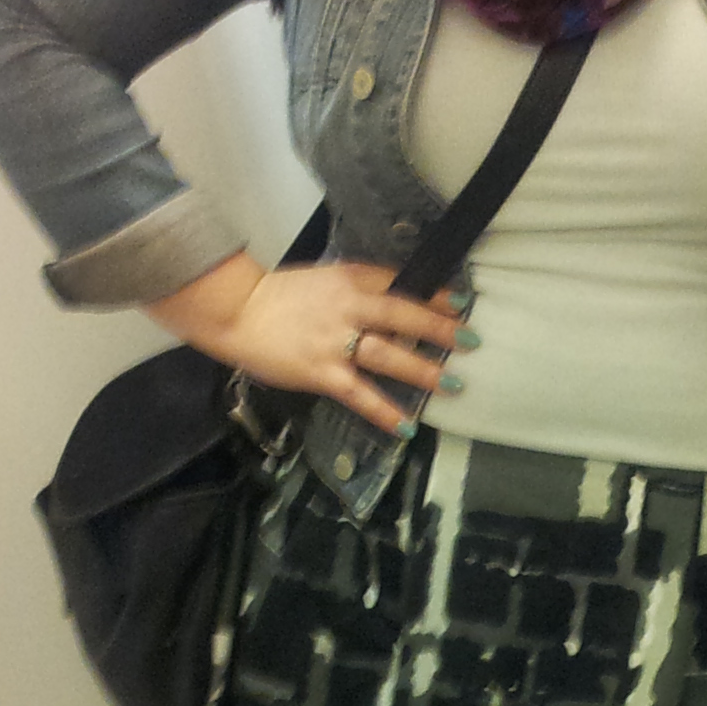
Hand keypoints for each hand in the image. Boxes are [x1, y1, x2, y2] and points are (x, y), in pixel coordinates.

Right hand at [147, 253, 467, 439]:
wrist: (235, 310)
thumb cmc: (277, 296)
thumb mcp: (322, 280)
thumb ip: (356, 289)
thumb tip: (393, 304)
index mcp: (348, 279)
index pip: (398, 284)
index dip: (433, 295)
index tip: (460, 303)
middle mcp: (348, 307)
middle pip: (403, 315)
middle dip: (440, 328)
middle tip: (471, 339)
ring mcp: (335, 341)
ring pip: (388, 354)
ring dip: (422, 369)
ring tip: (452, 383)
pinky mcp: (321, 372)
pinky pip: (359, 394)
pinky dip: (384, 411)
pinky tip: (406, 426)